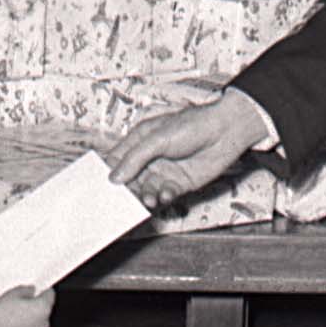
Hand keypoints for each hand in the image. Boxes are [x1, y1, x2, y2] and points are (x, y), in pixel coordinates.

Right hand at [0, 285, 54, 326]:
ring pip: (37, 317)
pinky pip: (31, 326)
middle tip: (21, 297)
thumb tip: (30, 290)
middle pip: (44, 306)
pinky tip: (13, 319)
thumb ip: (26, 289)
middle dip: (34, 301)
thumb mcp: (13, 294)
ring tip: (14, 309)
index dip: (43, 288)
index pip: (50, 294)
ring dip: (30, 312)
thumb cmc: (2, 317)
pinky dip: (25, 322)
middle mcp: (44, 321)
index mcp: (43, 308)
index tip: (37, 287)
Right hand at [106, 91, 268, 209]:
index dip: (108, 172)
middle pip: (130, 179)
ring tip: (149, 199)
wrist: (225, 132)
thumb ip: (135, 158)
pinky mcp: (179, 184)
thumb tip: (114, 177)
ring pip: (146, 189)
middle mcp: (150, 158)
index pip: (117, 159)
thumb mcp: (158, 138)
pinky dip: (163, 196)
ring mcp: (164, 172)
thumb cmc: (193, 125)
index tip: (100, 186)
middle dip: (127, 190)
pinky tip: (167, 193)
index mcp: (140, 140)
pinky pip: (164, 195)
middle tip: (123, 201)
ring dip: (145, 195)